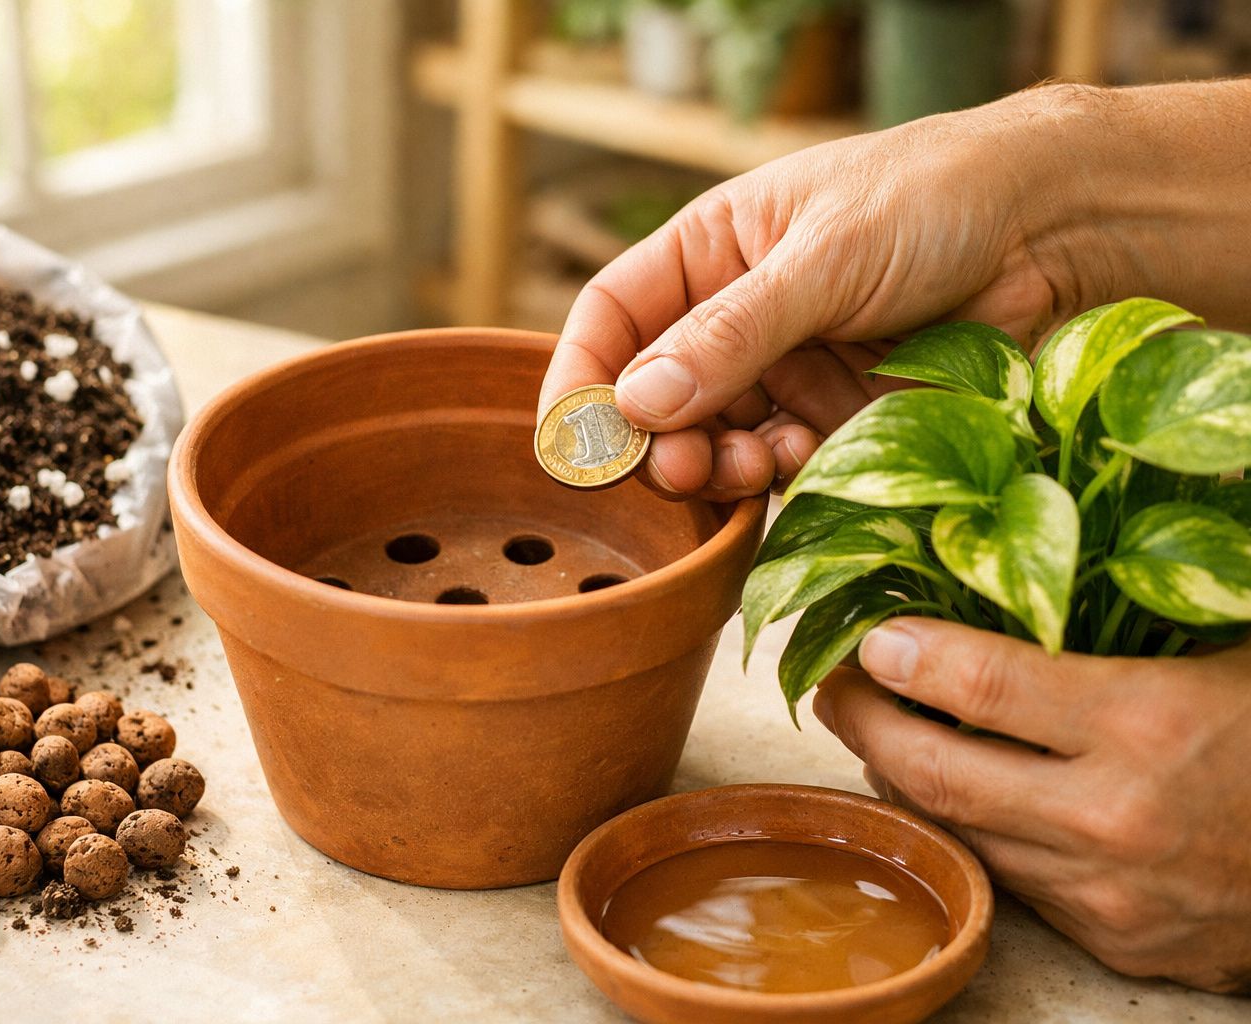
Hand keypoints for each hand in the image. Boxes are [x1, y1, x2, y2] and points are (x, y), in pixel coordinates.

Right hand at [538, 80, 1250, 499]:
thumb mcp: (822, 256)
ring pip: (712, 440)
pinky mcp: (835, 420)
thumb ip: (732, 332)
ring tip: (739, 466)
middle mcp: (735, 318)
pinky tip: (795, 462)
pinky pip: (777, 465)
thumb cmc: (932, 200)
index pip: (614, 317)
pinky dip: (772, 476)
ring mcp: (785, 372)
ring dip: (713, 465)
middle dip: (655, 439)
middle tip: (674, 468)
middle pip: (654, 396)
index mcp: (711, 254)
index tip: (573, 438)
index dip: (583, 376)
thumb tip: (636, 403)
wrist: (1055, 226)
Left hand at [812, 619, 1250, 992]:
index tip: (864, 634)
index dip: (901, 655)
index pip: (982, 685)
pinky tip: (954, 790)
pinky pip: (1007, 876)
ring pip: (958, 830)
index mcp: (1149, 724)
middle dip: (862, 720)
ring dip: (903, 776)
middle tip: (834, 683)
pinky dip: (967, 828)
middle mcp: (1115, 819)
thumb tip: (1030, 545)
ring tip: (879, 728)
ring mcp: (1109, 893)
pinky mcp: (1113, 939)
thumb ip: (1124, 610)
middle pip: (935, 770)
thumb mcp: (1226, 647)